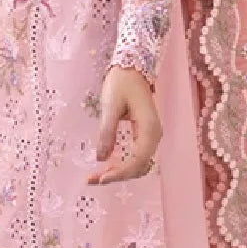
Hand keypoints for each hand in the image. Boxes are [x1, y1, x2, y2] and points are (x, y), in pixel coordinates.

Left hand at [87, 65, 160, 183]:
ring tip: (97, 176)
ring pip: (139, 164)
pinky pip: (137, 156)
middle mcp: (154, 135)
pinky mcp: (145, 134)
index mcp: (149, 129)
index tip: (100, 179)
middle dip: (117, 175)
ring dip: (120, 172)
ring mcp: (151, 136)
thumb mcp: (110, 106)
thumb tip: (101, 158)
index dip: (119, 173)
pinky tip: (108, 167)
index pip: (137, 160)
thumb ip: (106, 132)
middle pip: (139, 166)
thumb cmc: (121, 83)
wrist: (132, 68)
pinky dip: (124, 165)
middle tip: (92, 180)